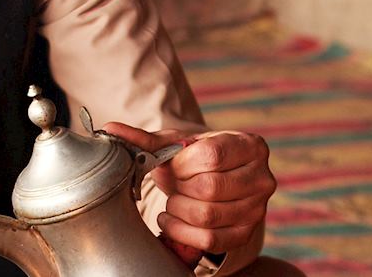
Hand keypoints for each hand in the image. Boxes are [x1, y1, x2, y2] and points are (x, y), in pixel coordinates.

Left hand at [103, 122, 275, 259]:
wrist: (214, 181)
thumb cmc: (194, 159)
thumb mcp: (174, 144)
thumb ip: (144, 139)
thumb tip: (109, 129)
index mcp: (251, 145)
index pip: (212, 156)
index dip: (182, 164)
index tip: (172, 165)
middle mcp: (262, 177)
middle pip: (209, 188)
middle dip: (178, 188)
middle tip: (171, 185)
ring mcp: (257, 208)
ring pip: (208, 217)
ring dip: (177, 211)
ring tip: (171, 203)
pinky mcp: (245, 234)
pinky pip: (210, 241)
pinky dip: (182, 233)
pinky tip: (172, 221)